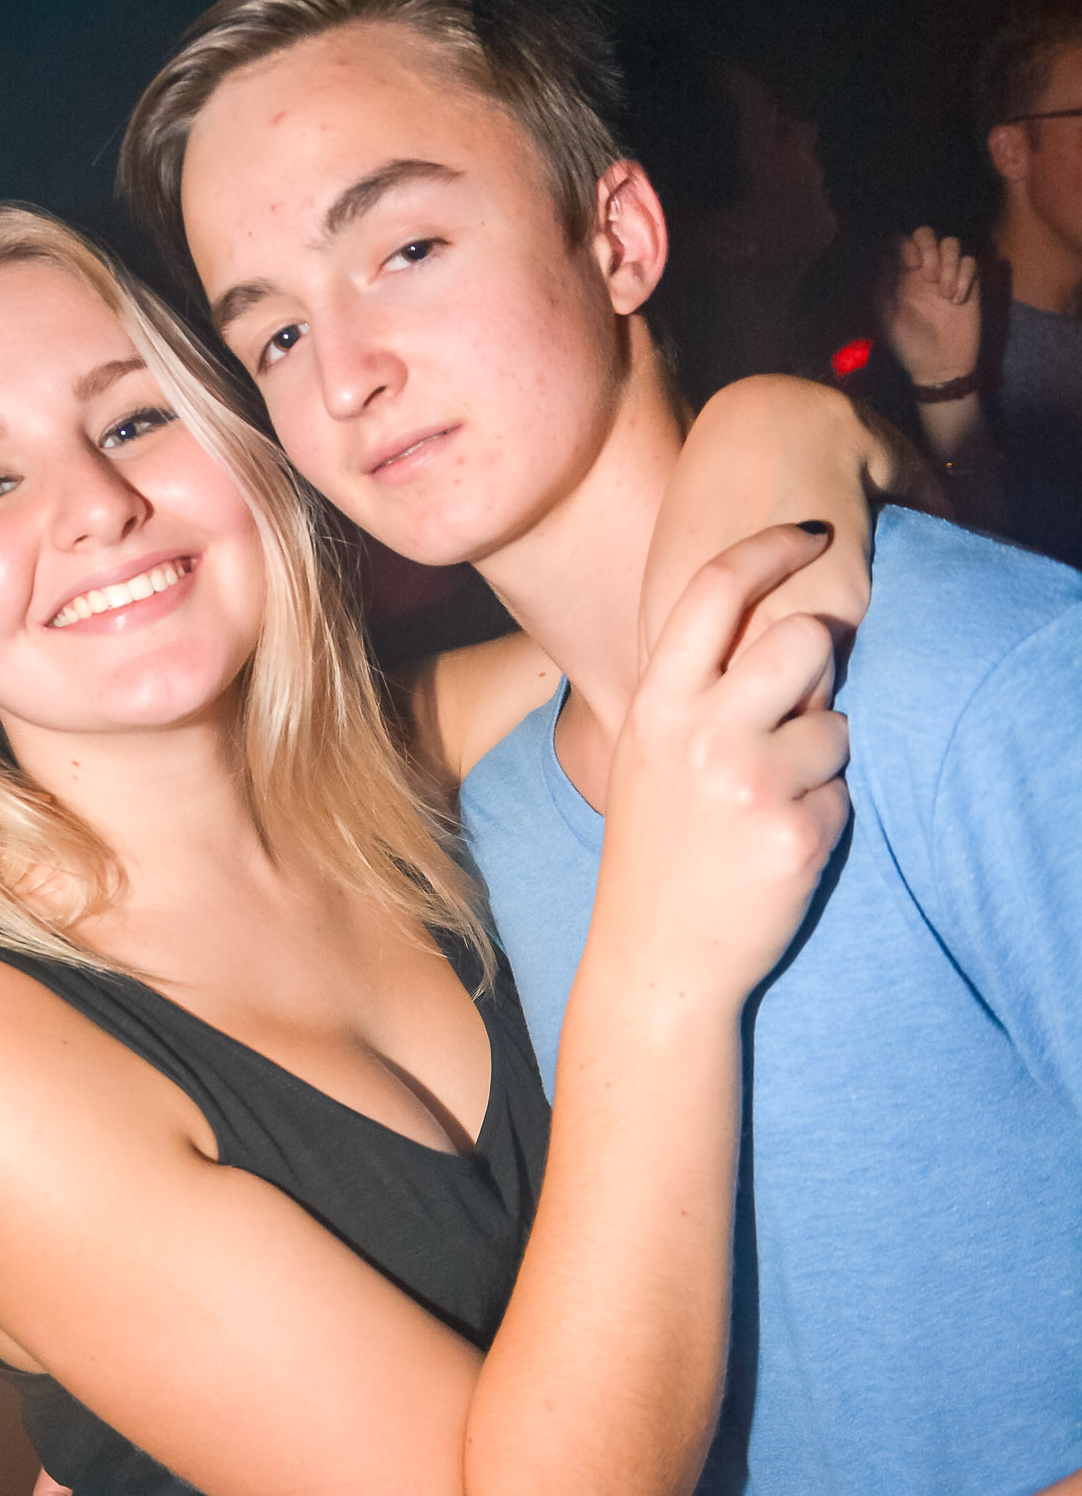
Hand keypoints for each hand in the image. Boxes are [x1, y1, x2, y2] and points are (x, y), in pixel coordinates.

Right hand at [604, 525, 849, 1006]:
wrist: (656, 962)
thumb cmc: (658, 853)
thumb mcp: (651, 757)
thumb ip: (696, 690)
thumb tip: (779, 622)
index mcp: (658, 706)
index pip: (716, 588)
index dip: (771, 547)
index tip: (812, 533)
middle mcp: (701, 734)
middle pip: (805, 639)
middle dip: (822, 663)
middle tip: (803, 703)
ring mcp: (752, 784)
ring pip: (838, 724)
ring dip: (822, 758)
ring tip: (769, 804)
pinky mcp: (799, 834)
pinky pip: (845, 792)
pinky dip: (824, 816)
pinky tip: (776, 849)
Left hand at [878, 227, 980, 387]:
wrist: (940, 366)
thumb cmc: (911, 346)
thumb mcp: (890, 319)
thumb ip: (884, 289)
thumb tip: (879, 258)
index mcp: (903, 277)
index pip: (903, 241)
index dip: (907, 244)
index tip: (910, 266)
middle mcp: (925, 272)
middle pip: (927, 233)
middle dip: (929, 247)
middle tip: (928, 277)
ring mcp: (948, 276)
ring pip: (952, 243)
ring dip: (948, 264)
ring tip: (944, 294)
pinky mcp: (969, 285)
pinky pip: (970, 262)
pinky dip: (965, 277)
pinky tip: (957, 300)